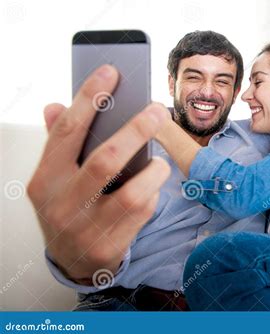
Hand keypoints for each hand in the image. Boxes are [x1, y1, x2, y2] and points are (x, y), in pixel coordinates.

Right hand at [27, 65, 170, 283]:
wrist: (71, 262)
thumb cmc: (67, 206)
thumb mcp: (56, 178)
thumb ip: (59, 143)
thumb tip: (56, 106)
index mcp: (45, 179)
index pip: (67, 131)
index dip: (89, 98)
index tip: (110, 71)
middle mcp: (62, 203)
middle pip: (106, 159)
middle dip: (136, 130)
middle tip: (159, 110)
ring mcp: (87, 228)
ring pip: (132, 193)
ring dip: (154, 171)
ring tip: (160, 162)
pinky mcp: (111, 246)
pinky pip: (142, 213)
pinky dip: (152, 195)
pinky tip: (151, 189)